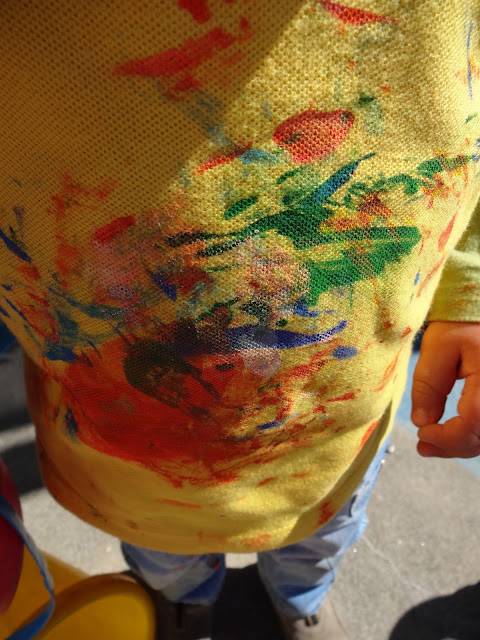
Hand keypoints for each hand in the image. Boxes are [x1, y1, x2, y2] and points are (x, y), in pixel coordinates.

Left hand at [411, 321, 479, 457]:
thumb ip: (429, 386)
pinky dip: (472, 435)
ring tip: (432, 444)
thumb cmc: (463, 324)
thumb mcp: (439, 348)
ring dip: (462, 444)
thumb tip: (422, 422)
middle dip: (452, 446)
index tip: (421, 435)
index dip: (446, 437)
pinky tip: (452, 434)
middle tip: (423, 447)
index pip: (472, 423)